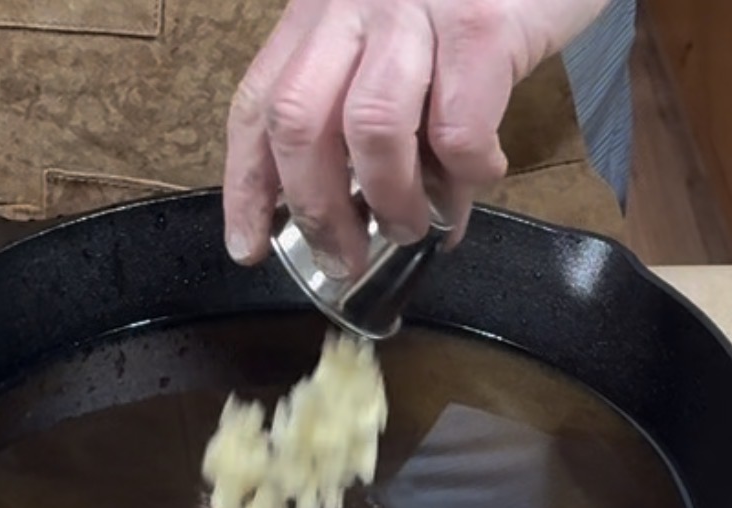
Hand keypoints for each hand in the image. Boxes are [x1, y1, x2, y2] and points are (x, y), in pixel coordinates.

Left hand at [222, 0, 609, 275]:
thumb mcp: (401, 27)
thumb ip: (375, 99)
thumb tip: (373, 208)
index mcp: (320, 10)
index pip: (258, 103)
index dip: (246, 185)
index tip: (248, 246)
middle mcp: (352, 2)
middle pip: (296, 122)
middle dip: (316, 211)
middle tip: (345, 258)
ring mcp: (415, 8)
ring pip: (371, 130)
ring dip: (392, 201)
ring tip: (415, 228)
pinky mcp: (482, 23)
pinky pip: (458, 129)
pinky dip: (469, 173)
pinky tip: (485, 174)